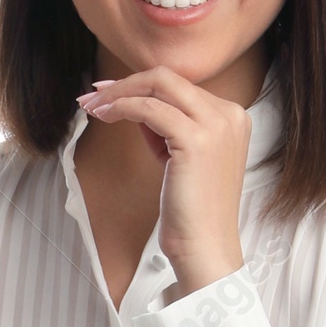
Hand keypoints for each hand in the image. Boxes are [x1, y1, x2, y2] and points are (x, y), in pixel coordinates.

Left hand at [77, 65, 248, 295]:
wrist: (205, 248)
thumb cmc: (192, 212)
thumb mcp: (181, 158)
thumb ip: (166, 127)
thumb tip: (135, 102)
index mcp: (232, 118)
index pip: (180, 86)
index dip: (140, 84)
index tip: (110, 92)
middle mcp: (229, 115)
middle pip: (168, 78)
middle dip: (125, 83)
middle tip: (94, 94)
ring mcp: (216, 125)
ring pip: (158, 86)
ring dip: (118, 93)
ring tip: (93, 106)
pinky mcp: (196, 139)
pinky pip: (149, 109)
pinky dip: (122, 107)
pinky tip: (105, 116)